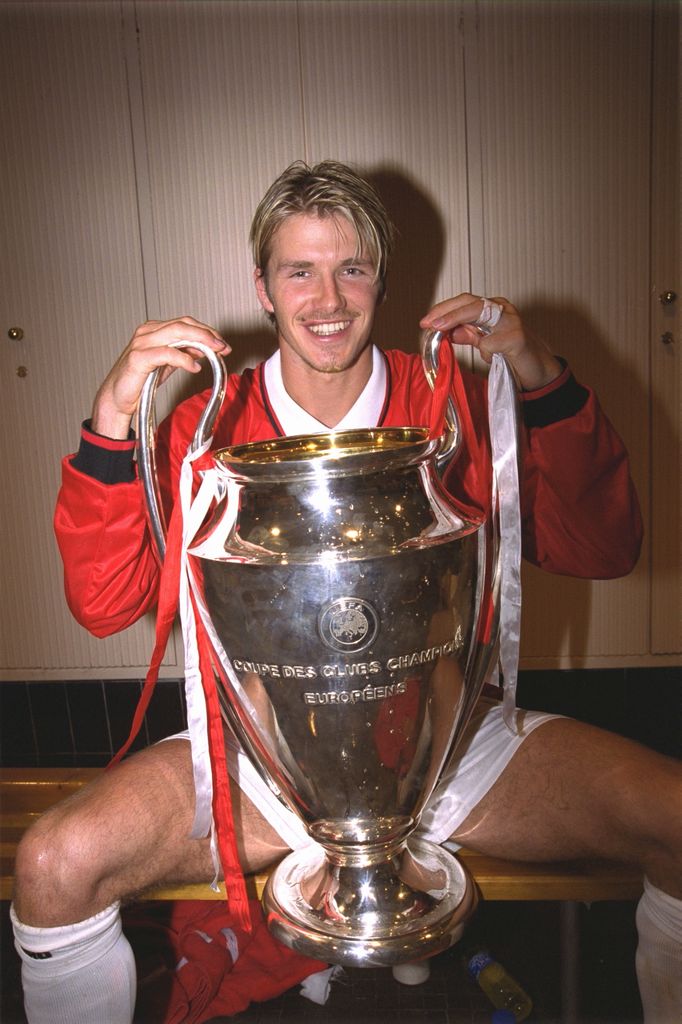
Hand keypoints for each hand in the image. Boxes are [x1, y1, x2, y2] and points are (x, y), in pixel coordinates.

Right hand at [91, 317, 230, 438]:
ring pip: (176, 333)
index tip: (222, 343)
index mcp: (154, 330)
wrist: (117, 398)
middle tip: (223, 346)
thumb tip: (204, 349)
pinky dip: (184, 359)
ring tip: (215, 353)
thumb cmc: (139, 380)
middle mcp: (147, 332)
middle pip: (183, 324)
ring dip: (200, 342)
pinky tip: (194, 367)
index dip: (206, 331)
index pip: (185, 323)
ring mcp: (141, 343)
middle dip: (207, 334)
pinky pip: (166, 353)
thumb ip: (184, 354)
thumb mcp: (167, 364)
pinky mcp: (138, 358)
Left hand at [420, 293, 561, 390]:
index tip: (426, 321)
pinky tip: (489, 358)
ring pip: (479, 312)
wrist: (538, 370)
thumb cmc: (513, 354)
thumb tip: (447, 331)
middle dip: (446, 312)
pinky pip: (491, 342)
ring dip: (457, 320)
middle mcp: (502, 309)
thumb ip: (468, 334)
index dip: (443, 309)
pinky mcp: (518, 337)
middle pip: (470, 302)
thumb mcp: (485, 342)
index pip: (464, 301)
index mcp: (493, 309)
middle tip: (429, 324)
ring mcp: (511, 321)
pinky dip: (484, 350)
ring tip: (441, 330)